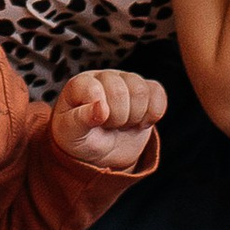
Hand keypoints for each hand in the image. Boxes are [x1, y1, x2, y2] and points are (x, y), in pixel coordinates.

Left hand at [50, 68, 167, 171]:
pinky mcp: (146, 89)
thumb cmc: (81, 139)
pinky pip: (158, 94)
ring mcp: (126, 81)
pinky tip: (140, 123)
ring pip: (140, 91)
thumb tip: (100, 107)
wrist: (102, 152)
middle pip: (120, 91)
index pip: (94, 89)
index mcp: (80, 84)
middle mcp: (103, 77)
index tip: (94, 124)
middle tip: (108, 126)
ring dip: (134, 117)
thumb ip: (80, 120)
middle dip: (116, 118)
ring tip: (122, 124)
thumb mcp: (71, 135)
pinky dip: (153, 114)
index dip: (99, 113)